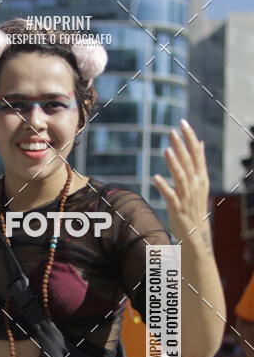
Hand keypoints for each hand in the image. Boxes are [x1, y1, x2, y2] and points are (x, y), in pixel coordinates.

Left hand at [153, 119, 210, 248]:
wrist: (195, 233)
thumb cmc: (194, 205)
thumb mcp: (199, 183)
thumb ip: (198, 163)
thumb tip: (199, 143)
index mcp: (200, 178)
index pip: (196, 154)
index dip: (190, 138)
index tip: (183, 123)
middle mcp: (195, 185)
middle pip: (187, 162)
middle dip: (181, 146)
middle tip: (172, 131)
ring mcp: (186, 196)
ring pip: (180, 177)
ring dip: (174, 163)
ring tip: (166, 150)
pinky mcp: (177, 208)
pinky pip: (170, 195)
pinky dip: (163, 186)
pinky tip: (155, 178)